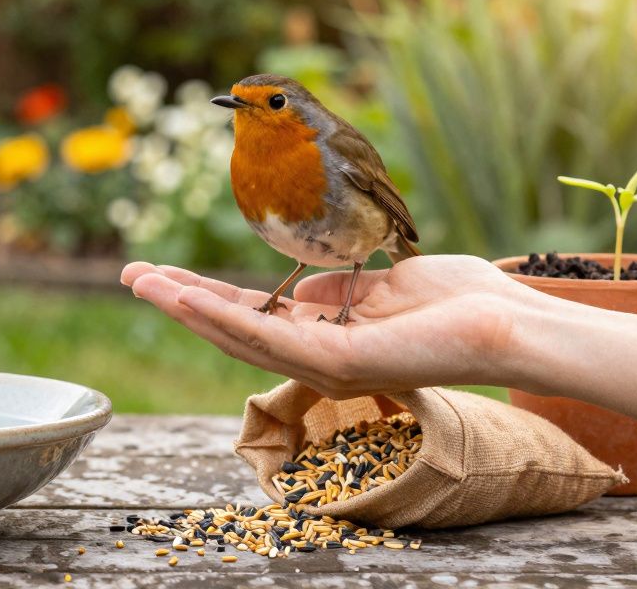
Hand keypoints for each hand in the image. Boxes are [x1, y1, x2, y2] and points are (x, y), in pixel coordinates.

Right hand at [121, 255, 531, 399]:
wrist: (505, 322)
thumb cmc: (459, 299)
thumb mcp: (382, 283)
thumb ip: (338, 290)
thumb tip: (300, 289)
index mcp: (327, 337)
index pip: (254, 317)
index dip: (207, 296)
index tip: (166, 274)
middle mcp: (318, 357)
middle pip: (234, 329)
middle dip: (180, 302)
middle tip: (131, 277)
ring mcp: (325, 363)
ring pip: (239, 336)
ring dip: (187, 308)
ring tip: (144, 283)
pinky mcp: (338, 361)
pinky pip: (270, 338)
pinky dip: (224, 318)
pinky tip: (189, 298)